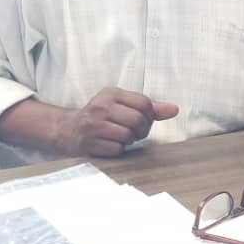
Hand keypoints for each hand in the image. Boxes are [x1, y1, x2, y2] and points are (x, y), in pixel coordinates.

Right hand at [56, 87, 178, 157]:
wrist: (69, 129)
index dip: (150, 116)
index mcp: (112, 93)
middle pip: (138, 120)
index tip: (143, 121)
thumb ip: (150, 107)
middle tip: (135, 132)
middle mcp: (102, 106)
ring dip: (130, 140)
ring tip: (122, 137)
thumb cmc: (102, 116)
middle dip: (142, 130)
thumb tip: (175, 109)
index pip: (144, 103)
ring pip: (128, 135)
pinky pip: (117, 149)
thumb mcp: (123, 105)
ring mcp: (95, 125)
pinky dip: (118, 149)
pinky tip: (111, 144)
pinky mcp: (91, 142)